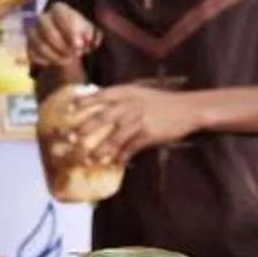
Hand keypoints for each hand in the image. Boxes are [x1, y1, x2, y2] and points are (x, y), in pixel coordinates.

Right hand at [27, 3, 100, 70]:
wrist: (67, 40)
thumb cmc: (80, 33)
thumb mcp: (90, 31)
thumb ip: (91, 34)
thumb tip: (88, 39)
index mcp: (59, 9)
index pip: (61, 16)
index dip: (70, 31)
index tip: (80, 45)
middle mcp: (43, 18)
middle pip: (48, 31)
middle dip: (63, 46)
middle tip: (76, 54)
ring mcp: (33, 31)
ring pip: (40, 45)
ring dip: (56, 56)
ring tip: (69, 59)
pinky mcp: (28, 45)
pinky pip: (34, 55)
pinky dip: (46, 61)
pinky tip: (57, 61)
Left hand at [65, 81, 194, 161]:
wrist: (189, 109)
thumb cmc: (161, 102)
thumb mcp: (139, 93)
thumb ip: (119, 98)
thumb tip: (95, 102)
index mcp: (126, 92)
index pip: (100, 95)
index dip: (84, 102)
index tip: (68, 109)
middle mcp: (130, 104)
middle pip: (102, 117)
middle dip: (84, 129)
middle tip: (69, 139)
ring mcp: (139, 119)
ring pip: (114, 137)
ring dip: (100, 150)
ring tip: (89, 160)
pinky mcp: (149, 134)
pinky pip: (130, 147)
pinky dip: (121, 157)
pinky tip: (114, 164)